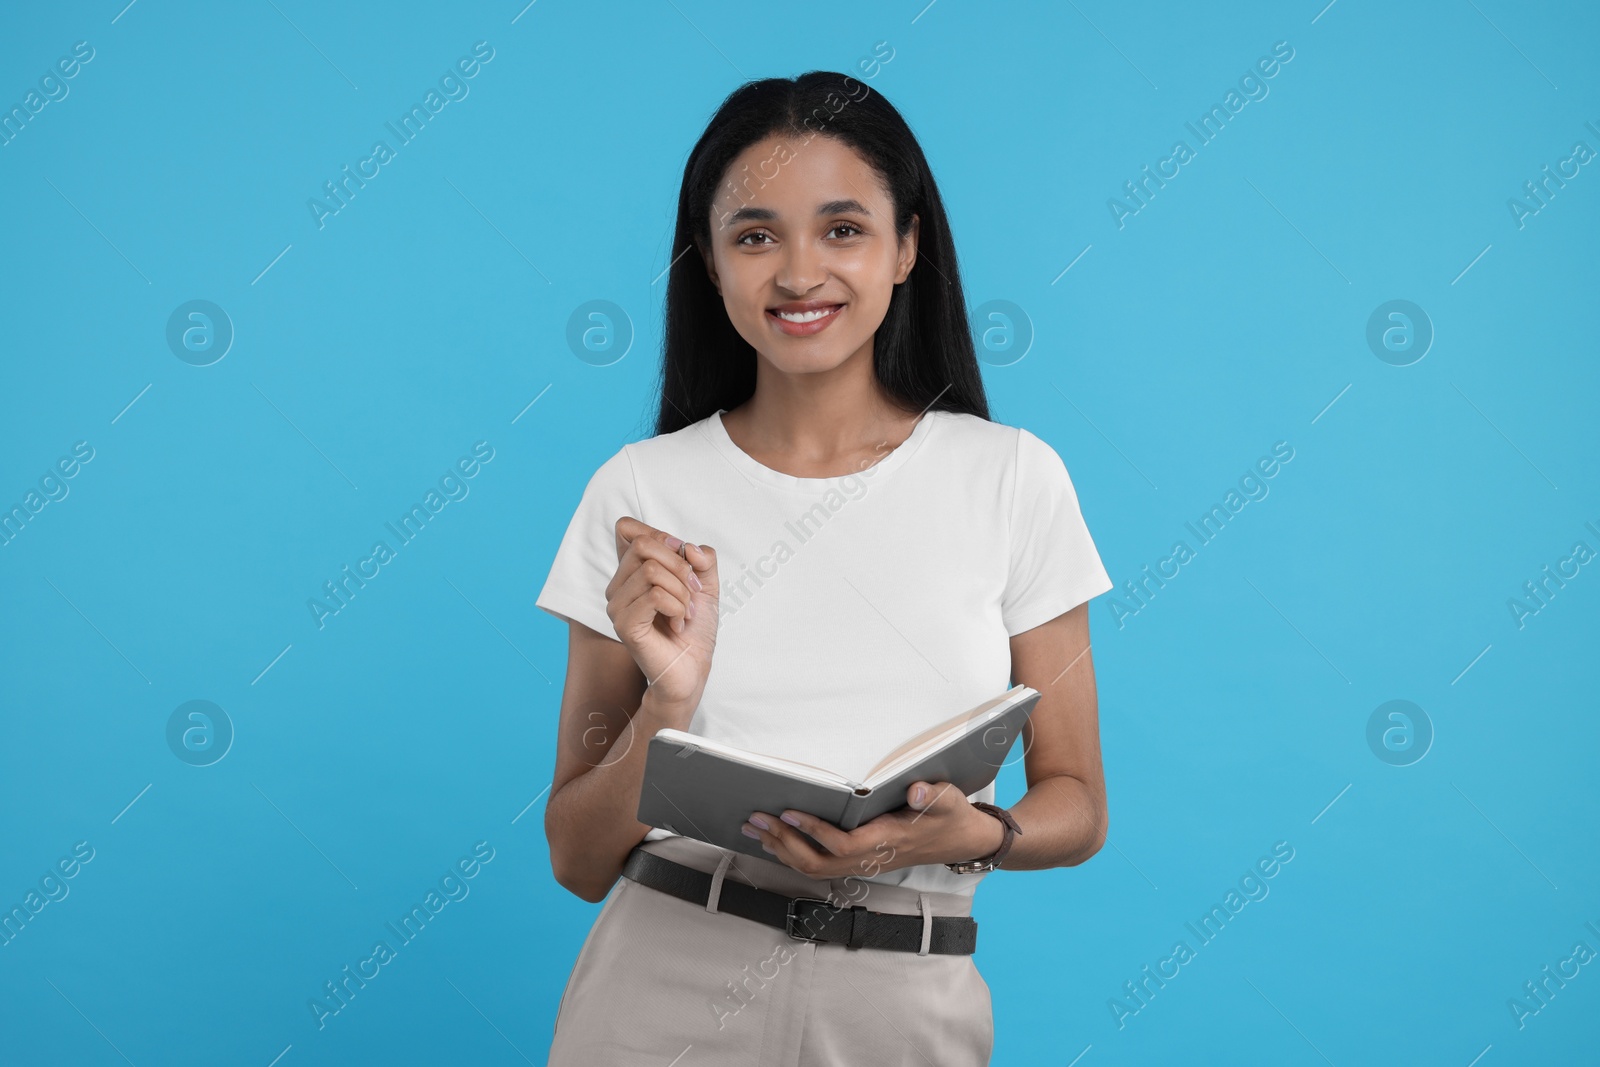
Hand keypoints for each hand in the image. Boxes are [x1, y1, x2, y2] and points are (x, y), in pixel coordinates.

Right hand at [607, 516, 718, 716]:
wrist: (693, 667)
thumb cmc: (694, 627)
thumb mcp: (706, 584)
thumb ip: (702, 559)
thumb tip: (689, 547)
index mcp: (632, 571)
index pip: (627, 528)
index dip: (661, 535)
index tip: (684, 559)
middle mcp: (618, 585)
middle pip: (644, 545)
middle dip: (680, 565)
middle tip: (693, 590)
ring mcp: (617, 605)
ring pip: (651, 571)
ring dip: (682, 591)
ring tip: (687, 611)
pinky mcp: (624, 624)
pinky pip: (654, 596)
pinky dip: (677, 607)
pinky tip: (679, 623)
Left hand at [741, 781, 1005, 880]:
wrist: (961, 841)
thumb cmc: (951, 816)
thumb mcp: (949, 800)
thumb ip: (933, 796)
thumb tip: (916, 792)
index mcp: (888, 841)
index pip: (843, 844)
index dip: (813, 830)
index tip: (788, 812)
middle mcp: (871, 858)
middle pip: (819, 862)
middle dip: (784, 842)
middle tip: (756, 819)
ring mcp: (863, 864)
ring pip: (814, 868)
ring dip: (782, 849)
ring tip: (754, 828)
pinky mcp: (858, 862)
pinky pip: (820, 866)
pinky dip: (792, 854)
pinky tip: (775, 840)